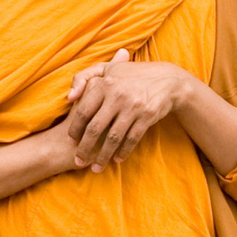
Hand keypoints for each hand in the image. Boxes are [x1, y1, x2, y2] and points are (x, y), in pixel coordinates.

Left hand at [63, 50, 195, 170]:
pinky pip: (132, 139)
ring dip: (103, 156)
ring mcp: (133, 107)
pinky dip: (123, 152)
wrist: (168, 79)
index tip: (71, 141)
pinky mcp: (147, 116)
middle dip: (85, 148)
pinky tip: (117, 160)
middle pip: (95, 128)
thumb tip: (69, 98)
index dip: (75, 129)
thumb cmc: (132, 75)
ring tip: (96, 168)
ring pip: (113, 137)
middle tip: (79, 160)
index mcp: (105, 84)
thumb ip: (83, 78)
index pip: (84, 111)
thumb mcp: (107, 69)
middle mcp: (117, 96)